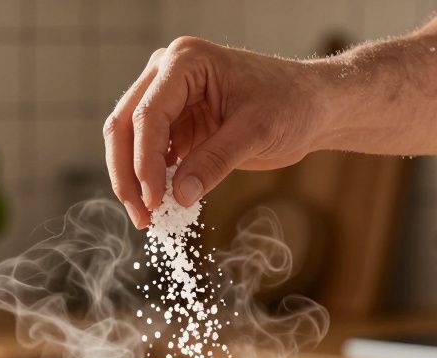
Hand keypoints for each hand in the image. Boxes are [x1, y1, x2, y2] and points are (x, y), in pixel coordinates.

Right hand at [104, 36, 322, 227]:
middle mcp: (167, 74)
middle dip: (127, 174)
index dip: (145, 161)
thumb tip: (178, 197)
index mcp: (185, 61)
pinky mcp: (175, 123)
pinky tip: (161, 206)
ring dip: (133, 181)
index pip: (148, 114)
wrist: (312, 107)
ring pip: (128, 142)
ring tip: (148, 218)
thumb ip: (215, 162)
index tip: (155, 200)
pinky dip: (150, 181)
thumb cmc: (291, 104)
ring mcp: (167, 98)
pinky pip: (149, 154)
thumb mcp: (256, 132)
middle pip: (124, 126)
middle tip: (141, 216)